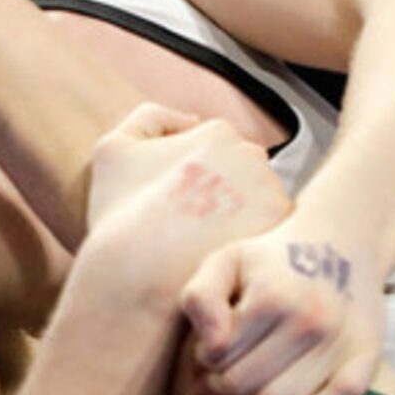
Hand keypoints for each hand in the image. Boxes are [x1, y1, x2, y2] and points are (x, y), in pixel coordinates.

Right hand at [82, 104, 292, 298]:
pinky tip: (224, 256)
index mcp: (216, 132)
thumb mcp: (113, 150)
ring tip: (209, 244)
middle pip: (246, 171)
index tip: (180, 203)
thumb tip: (192, 120)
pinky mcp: (280, 227)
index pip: (219, 148)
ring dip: (244, 216)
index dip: (197, 177)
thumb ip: (150, 118)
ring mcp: (270, 190)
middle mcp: (250, 153)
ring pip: (262, 200)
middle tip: (195, 227)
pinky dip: (255, 240)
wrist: (136, 277)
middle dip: (227, 193)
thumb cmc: (120, 217)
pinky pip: (274, 230)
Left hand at [177, 206, 385, 394]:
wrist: (341, 240)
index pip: (220, 359)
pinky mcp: (366, 354)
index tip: (203, 361)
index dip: (202, 367)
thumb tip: (210, 346)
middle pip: (246, 387)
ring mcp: (341, 340)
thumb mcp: (225, 261)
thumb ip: (201, 298)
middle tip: (210, 389)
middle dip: (218, 394)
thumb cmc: (273, 258)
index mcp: (272, 297)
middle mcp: (310, 320)